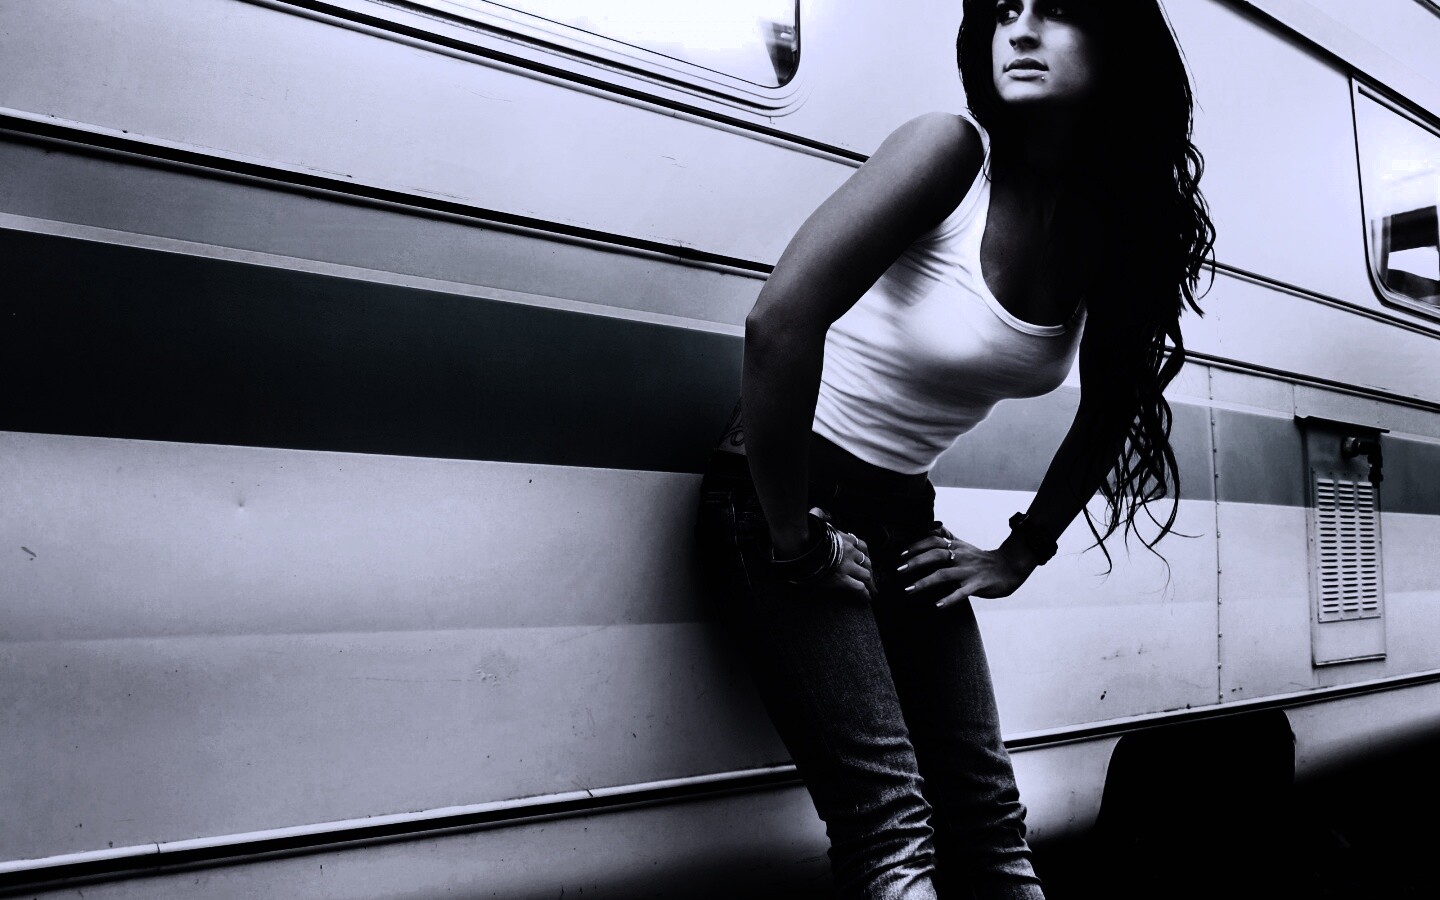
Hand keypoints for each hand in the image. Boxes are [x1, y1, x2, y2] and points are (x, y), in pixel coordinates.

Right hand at [812, 509, 876, 600]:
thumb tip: (827, 515)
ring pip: (866, 574)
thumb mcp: (815, 520)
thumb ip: (822, 515)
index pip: (862, 546)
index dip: (865, 555)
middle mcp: (850, 552)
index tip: (864, 561)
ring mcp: (847, 566)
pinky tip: (866, 598)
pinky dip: (864, 593)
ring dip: (869, 583)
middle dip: (869, 571)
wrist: (798, 548)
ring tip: (871, 591)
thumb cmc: (805, 536)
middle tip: (871, 579)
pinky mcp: (842, 579)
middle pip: (867, 562)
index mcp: (845, 539)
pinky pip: (859, 587)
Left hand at [895, 526, 1030, 609]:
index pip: (933, 540)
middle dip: (915, 562)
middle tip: (898, 571)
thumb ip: (948, 537)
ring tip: (909, 590)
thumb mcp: (964, 545)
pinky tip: (937, 606)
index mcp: (956, 546)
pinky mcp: (977, 585)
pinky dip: (948, 599)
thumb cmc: (981, 559)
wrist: (1009, 567)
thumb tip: (933, 527)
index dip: (916, 546)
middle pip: (935, 554)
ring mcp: (968, 571)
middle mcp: (960, 556)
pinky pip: (961, 593)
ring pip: (944, 574)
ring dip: (924, 582)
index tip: (901, 554)